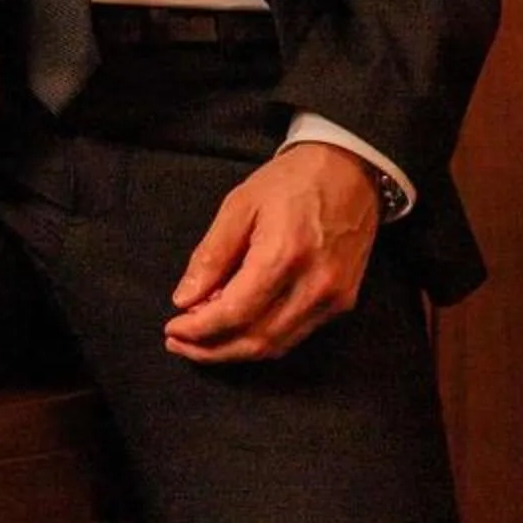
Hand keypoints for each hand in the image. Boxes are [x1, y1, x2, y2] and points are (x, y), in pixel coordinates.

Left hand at [164, 142, 381, 363]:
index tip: (171, 330)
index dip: (200, 329)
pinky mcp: (344, 303)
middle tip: (178, 344)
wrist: (351, 172)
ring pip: (278, 345)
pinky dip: (262, 337)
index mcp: (284, 255)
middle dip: (213, 349)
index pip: (236, 312)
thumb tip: (185, 298)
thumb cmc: (290, 182)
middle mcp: (314, 286)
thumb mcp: (239, 205)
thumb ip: (212, 255)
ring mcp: (334, 299)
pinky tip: (235, 326)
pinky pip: (296, 334)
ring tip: (200, 341)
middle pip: (258, 340)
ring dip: (235, 350)